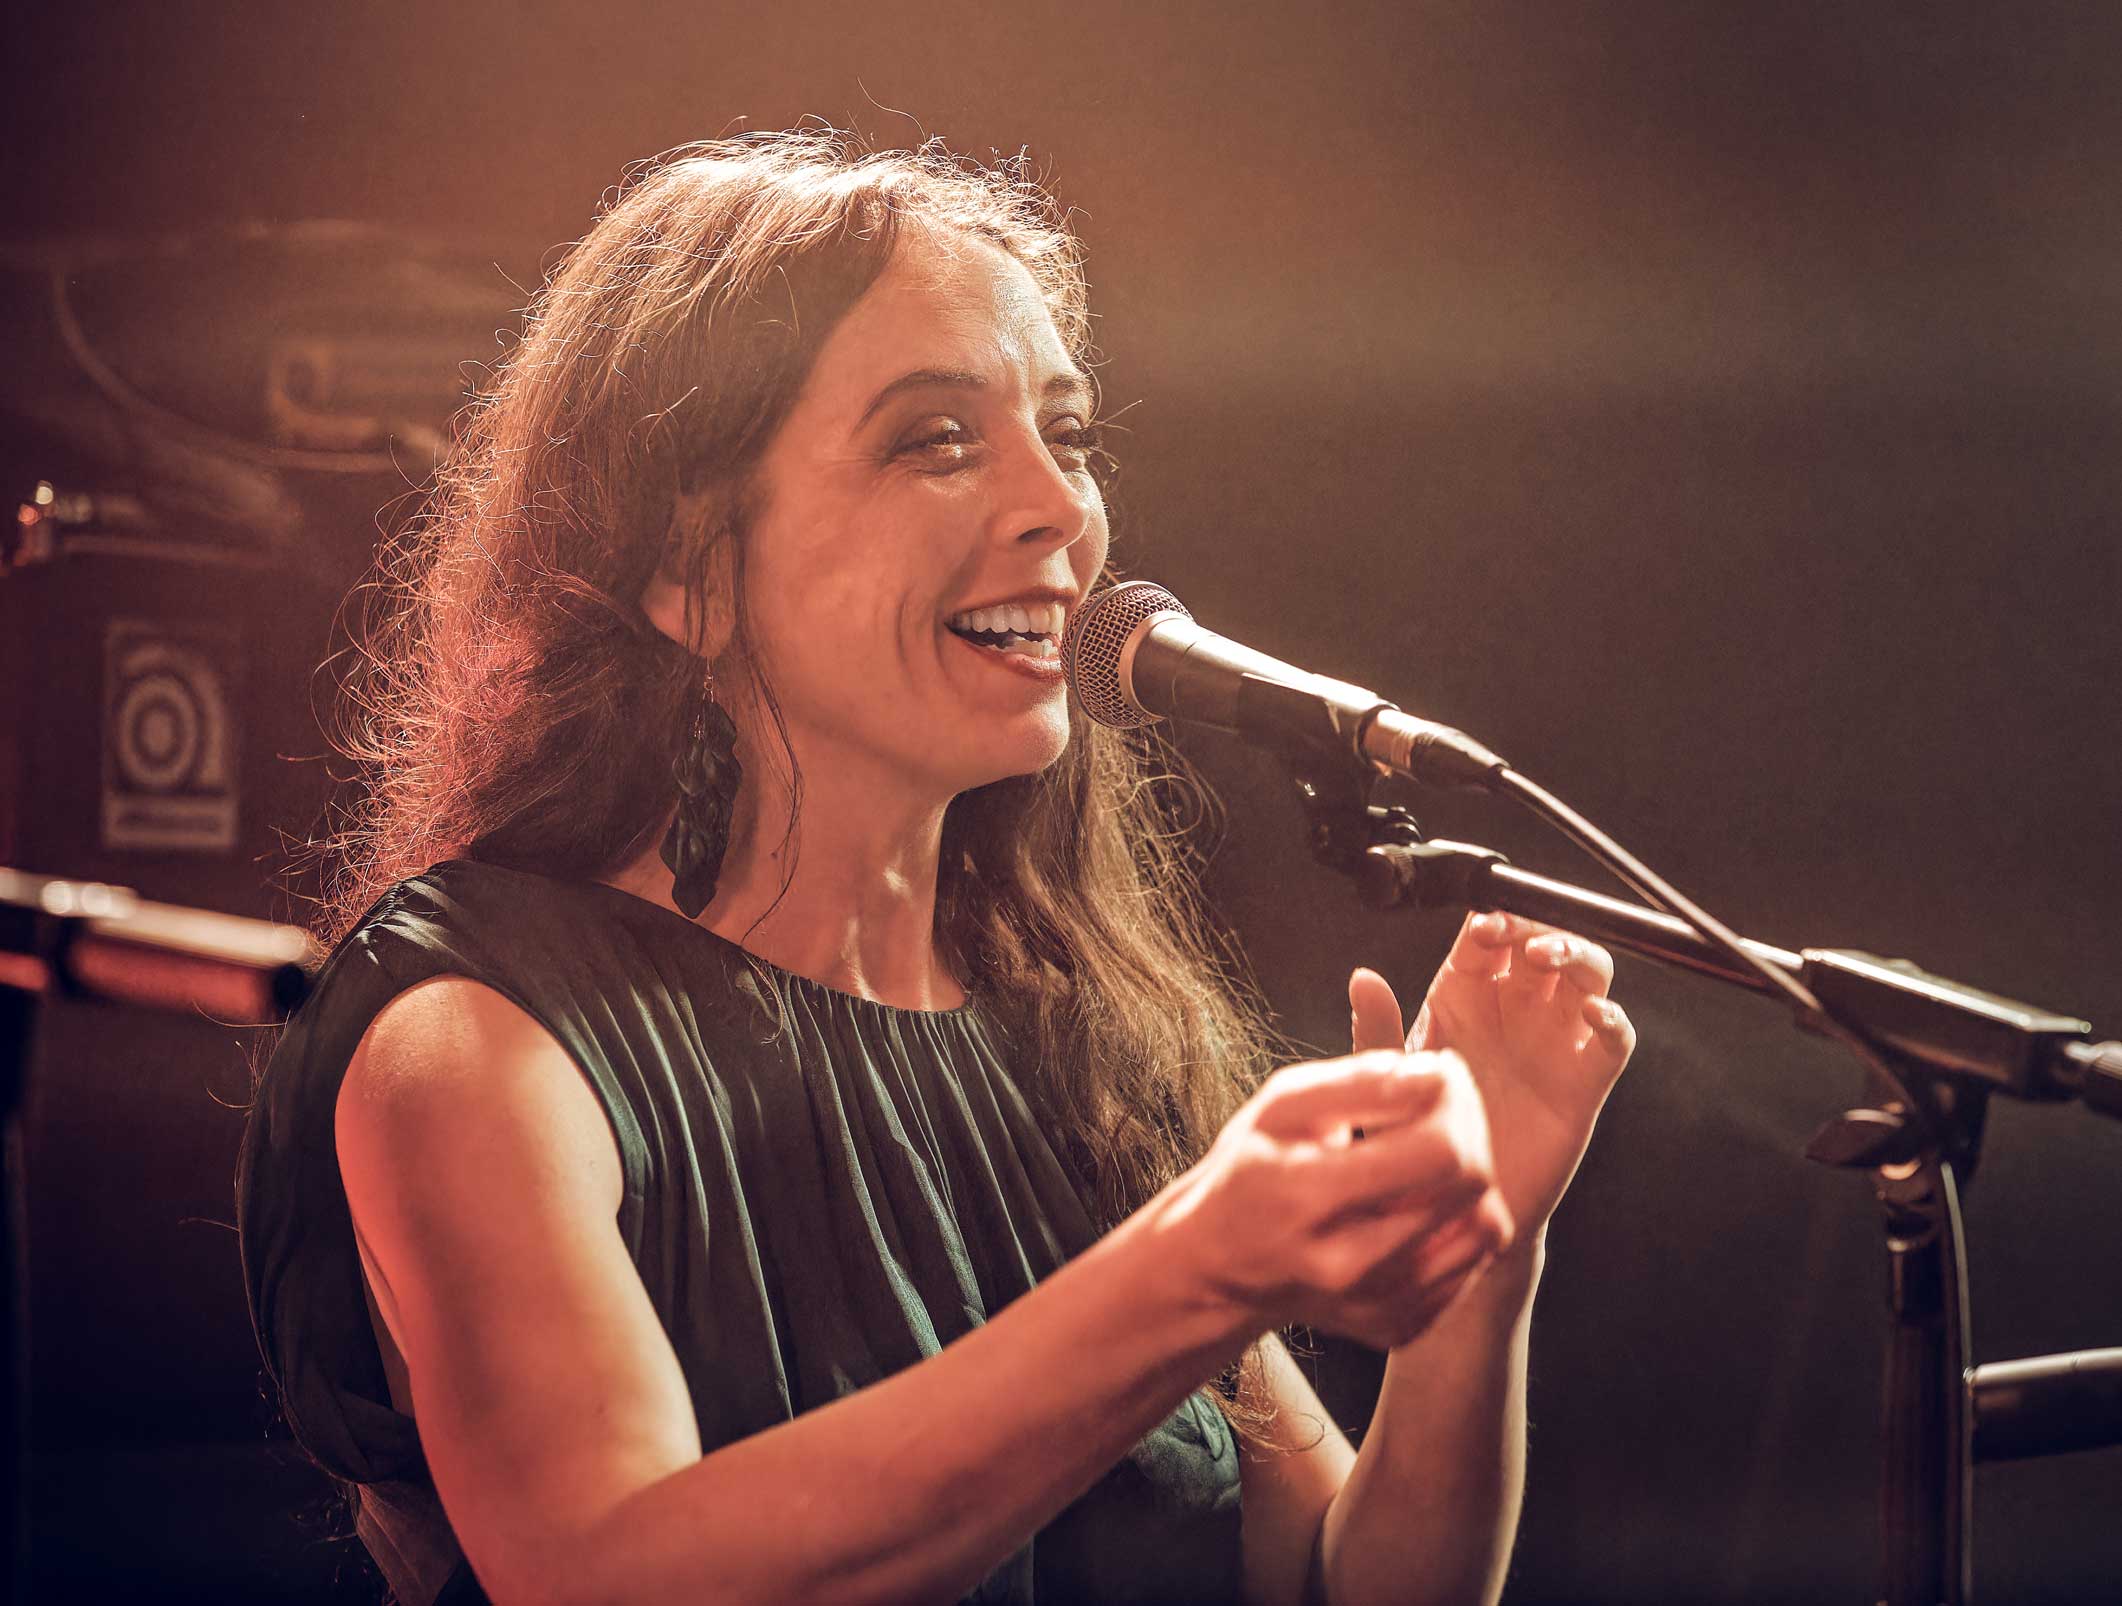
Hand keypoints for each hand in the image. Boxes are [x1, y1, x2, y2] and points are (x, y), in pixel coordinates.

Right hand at [1156, 1047, 1515, 1351]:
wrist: (1220, 1265)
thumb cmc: (1252, 1168)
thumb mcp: (1278, 1108)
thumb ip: (1353, 1083)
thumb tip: (1431, 1075)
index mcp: (1306, 1196)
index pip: (1437, 1149)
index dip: (1457, 1098)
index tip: (1443, 1070)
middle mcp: (1344, 1264)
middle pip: (1469, 1183)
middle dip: (1471, 1126)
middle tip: (1448, 1100)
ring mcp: (1375, 1306)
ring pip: (1486, 1230)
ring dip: (1475, 1173)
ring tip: (1437, 1148)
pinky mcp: (1397, 1327)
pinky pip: (1474, 1265)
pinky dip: (1463, 1221)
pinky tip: (1426, 1197)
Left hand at [1350, 912, 1634, 1244]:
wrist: (1456, 1206)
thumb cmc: (1421, 1135)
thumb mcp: (1395, 1081)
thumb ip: (1379, 1030)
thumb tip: (1361, 977)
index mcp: (1464, 996)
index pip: (1487, 939)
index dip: (1491, 922)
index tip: (1482, 927)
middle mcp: (1513, 1010)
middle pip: (1543, 942)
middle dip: (1538, 927)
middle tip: (1523, 941)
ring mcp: (1553, 1042)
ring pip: (1586, 977)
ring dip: (1577, 956)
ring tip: (1550, 960)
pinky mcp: (1584, 1082)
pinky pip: (1612, 1042)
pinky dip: (1612, 1021)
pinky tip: (1593, 1016)